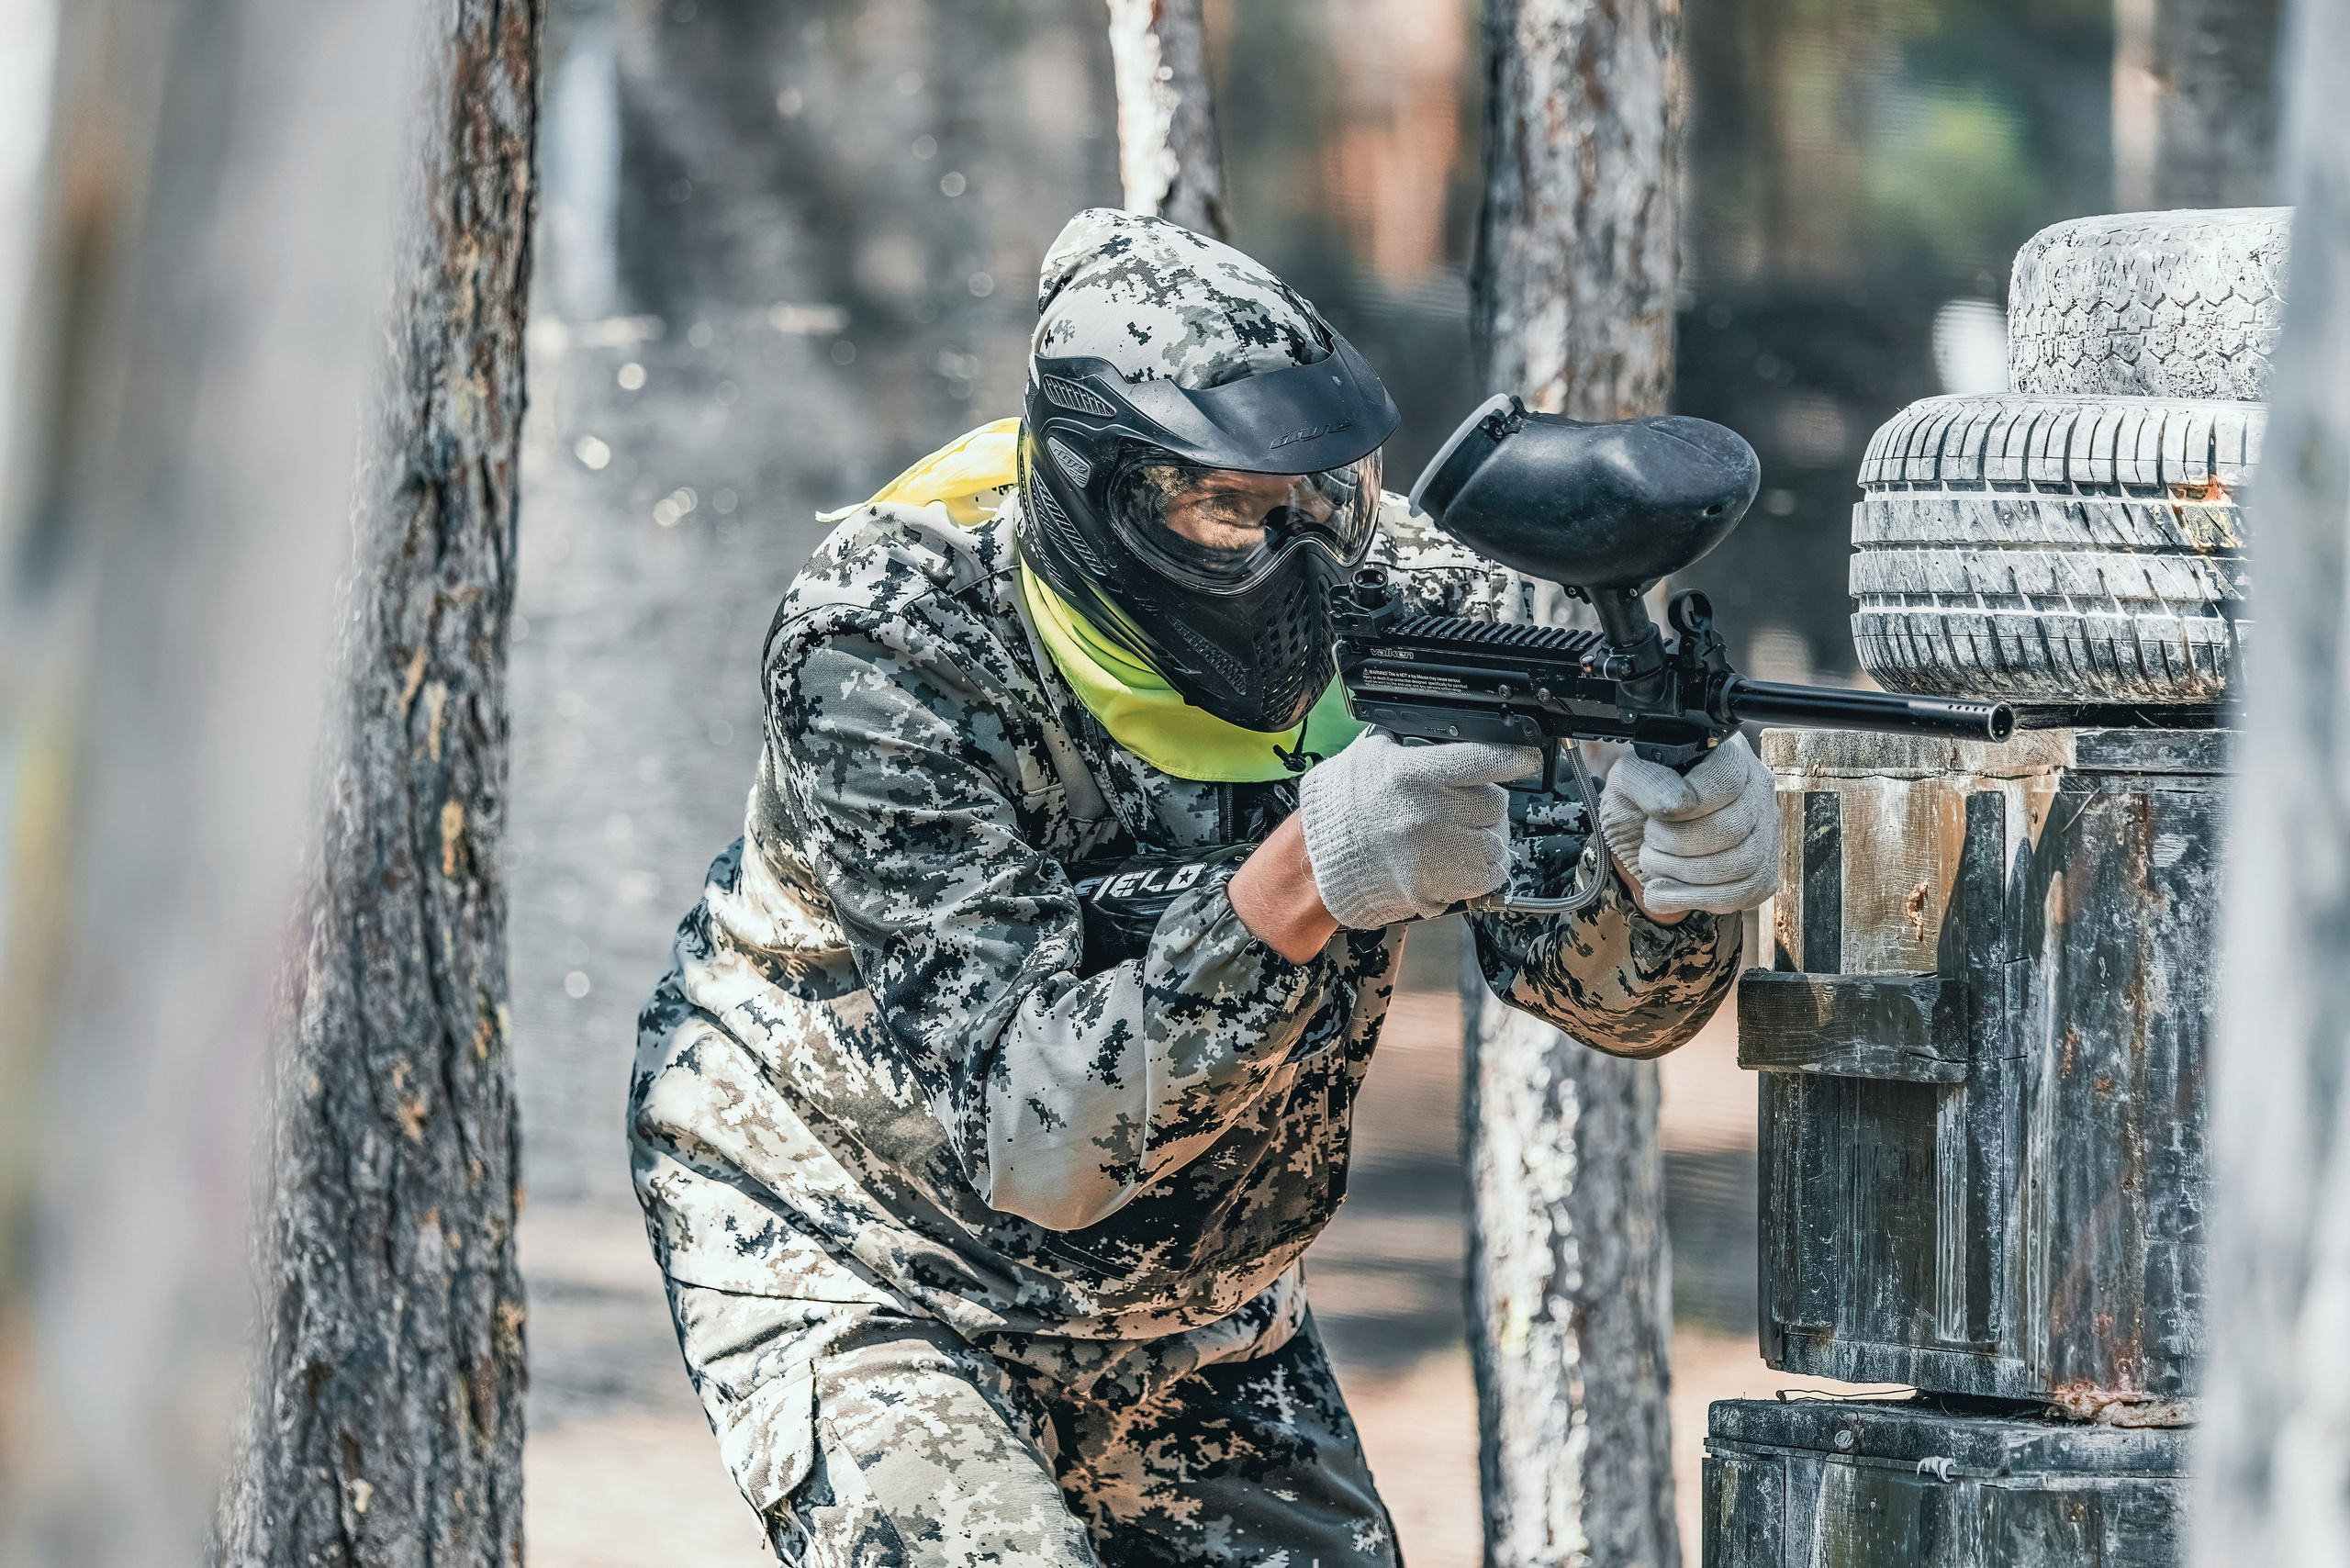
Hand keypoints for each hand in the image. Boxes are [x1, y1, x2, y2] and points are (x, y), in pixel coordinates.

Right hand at [1298, 731, 1539, 929]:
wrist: (1317, 859)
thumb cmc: (1343, 806)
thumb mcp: (1373, 755)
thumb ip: (1417, 745)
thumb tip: (1458, 736)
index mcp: (1413, 775)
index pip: (1482, 760)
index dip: (1512, 757)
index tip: (1526, 757)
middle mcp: (1426, 814)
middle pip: (1494, 803)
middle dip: (1484, 802)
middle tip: (1463, 804)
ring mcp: (1433, 854)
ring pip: (1496, 842)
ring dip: (1486, 837)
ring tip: (1461, 833)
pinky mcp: (1435, 887)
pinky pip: (1486, 877)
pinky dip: (1483, 868)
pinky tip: (1462, 858)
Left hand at [1597, 735, 1779, 917]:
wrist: (1643, 840)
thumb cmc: (1641, 803)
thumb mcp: (1628, 781)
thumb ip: (1646, 781)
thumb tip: (1678, 802)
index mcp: (1729, 756)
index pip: (1726, 781)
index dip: (1687, 803)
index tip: (1657, 814)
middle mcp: (1758, 792)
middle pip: (1731, 829)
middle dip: (1677, 843)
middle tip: (1650, 840)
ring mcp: (1766, 834)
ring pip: (1739, 865)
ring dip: (1681, 872)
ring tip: (1653, 862)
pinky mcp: (1762, 875)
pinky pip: (1739, 895)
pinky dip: (1690, 898)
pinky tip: (1663, 891)